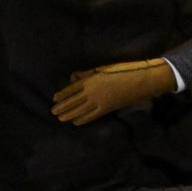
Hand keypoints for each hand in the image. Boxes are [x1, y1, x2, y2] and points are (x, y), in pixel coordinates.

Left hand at [52, 59, 175, 124]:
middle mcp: (91, 92)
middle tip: (53, 112)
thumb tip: (73, 77)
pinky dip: (82, 119)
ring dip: (69, 114)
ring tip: (60, 118)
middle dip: (62, 107)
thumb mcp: (102, 68)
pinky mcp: (106, 109)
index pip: (71, 89)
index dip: (62, 95)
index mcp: (90, 80)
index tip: (54, 99)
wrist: (139, 80)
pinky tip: (76, 122)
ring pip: (79, 110)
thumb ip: (87, 74)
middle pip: (73, 101)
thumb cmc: (121, 70)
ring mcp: (98, 102)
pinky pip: (91, 116)